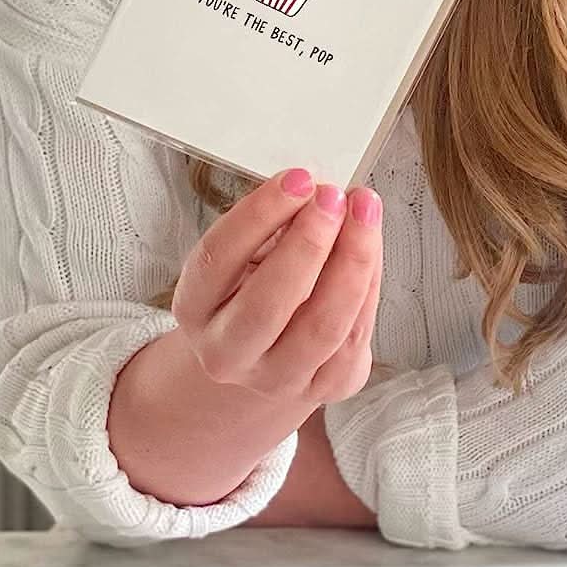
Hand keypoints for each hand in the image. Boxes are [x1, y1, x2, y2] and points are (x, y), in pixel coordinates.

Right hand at [171, 168, 382, 413]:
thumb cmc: (256, 283)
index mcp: (195, 306)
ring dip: (352, 261)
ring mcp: (275, 378)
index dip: (259, 214)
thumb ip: (274, 222)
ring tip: (365, 212)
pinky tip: (371, 248)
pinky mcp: (324, 389)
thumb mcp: (246, 250)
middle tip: (333, 197)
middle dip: (308, 243)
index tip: (298, 177)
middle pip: (267, 304)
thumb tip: (316, 189)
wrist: (262, 354)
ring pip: (323, 327)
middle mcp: (227, 352)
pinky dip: (369, 286)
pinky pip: (355, 338)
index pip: (218, 258)